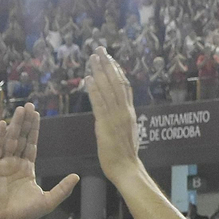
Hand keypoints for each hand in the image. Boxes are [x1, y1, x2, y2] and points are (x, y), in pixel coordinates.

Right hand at [0, 104, 78, 218]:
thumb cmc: (24, 213)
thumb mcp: (48, 200)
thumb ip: (62, 189)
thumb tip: (77, 176)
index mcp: (27, 168)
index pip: (32, 144)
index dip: (34, 130)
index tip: (37, 115)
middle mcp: (15, 163)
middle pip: (21, 138)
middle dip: (26, 122)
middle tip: (29, 105)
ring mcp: (3, 164)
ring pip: (10, 140)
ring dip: (15, 125)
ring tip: (20, 110)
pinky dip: (0, 137)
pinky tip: (5, 124)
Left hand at [85, 49, 141, 182]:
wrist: (127, 169)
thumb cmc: (125, 155)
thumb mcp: (127, 133)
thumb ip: (123, 120)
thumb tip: (120, 112)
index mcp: (129, 113)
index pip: (124, 86)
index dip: (117, 71)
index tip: (110, 58)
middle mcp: (124, 111)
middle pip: (116, 82)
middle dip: (107, 64)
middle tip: (99, 49)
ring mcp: (116, 117)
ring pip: (108, 89)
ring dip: (99, 72)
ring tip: (92, 58)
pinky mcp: (105, 125)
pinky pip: (99, 104)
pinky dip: (94, 90)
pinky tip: (88, 78)